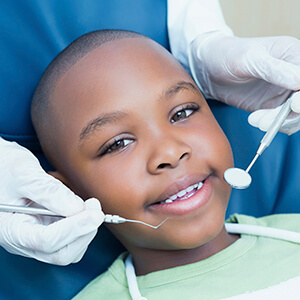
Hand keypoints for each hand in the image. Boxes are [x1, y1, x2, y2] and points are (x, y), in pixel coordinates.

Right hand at [0, 138, 103, 264]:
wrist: (0, 167)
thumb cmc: (3, 168)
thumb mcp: (23, 172)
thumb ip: (48, 191)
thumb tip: (77, 208)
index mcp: (12, 229)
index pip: (47, 240)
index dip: (75, 228)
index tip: (95, 213)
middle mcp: (24, 240)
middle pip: (61, 253)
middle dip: (84, 232)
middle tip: (95, 207)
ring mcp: (37, 238)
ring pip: (69, 250)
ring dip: (86, 230)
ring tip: (89, 206)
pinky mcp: (48, 231)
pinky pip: (71, 239)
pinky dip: (83, 226)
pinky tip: (83, 209)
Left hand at [188, 31, 299, 132]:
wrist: (209, 69)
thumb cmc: (228, 55)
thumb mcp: (249, 58)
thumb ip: (274, 69)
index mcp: (293, 55)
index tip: (294, 105)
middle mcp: (293, 74)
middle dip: (291, 114)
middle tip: (267, 120)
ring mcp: (284, 92)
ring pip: (296, 115)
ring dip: (279, 123)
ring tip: (256, 120)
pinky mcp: (272, 105)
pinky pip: (281, 121)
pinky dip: (271, 125)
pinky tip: (255, 119)